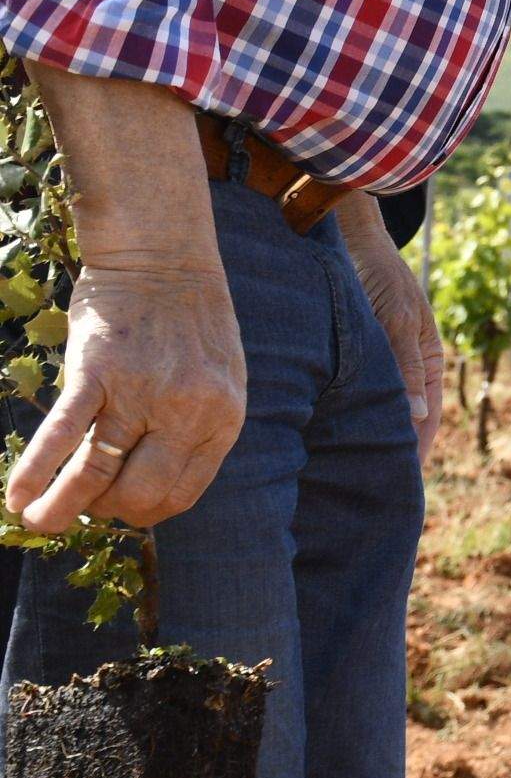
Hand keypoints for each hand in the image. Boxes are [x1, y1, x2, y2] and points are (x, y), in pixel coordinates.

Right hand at [7, 252, 245, 533]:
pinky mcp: (97, 372)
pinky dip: (36, 472)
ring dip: (61, 508)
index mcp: (222, 418)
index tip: (119, 508)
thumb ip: (195, 426)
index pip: (181, 494)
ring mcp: (141, 392)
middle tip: (80, 502)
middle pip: (139, 494)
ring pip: (96, 475)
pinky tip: (17, 498)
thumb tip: (154, 480)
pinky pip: (61, 436)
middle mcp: (188, 411)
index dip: (144, 511)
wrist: (162, 256)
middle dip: (105, 509)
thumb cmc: (188, 320)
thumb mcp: (218, 378)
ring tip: (37, 521)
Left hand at [341, 195, 442, 459]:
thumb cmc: (379, 275)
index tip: (399, 484)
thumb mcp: (396, 320)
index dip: (414, 452)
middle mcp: (405, 367)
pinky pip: (351, 395)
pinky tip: (319, 435)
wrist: (351, 237)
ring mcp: (379, 362)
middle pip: (401, 421)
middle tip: (366, 487)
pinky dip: (342, 416)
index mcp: (428, 361)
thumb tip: (415, 418)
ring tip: (340, 471)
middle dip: (386, 451)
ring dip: (361, 437)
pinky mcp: (352, 355)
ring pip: (373, 411)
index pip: (426, 420)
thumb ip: (405, 366)